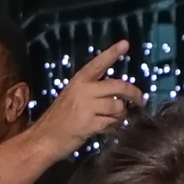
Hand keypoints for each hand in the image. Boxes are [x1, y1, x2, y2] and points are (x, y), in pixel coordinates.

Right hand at [29, 39, 144, 153]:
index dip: (112, 53)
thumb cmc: (58, 120)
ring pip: (117, 105)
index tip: (125, 44)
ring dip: (121, 114)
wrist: (43, 139)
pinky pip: (112, 122)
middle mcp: (83, 90)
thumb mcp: (71, 98)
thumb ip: (91, 92)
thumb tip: (117, 94)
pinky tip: (108, 128)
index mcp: (78, 82)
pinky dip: (114, 126)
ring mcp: (86, 106)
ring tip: (115, 119)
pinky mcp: (89, 123)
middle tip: (140, 100)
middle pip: (117, 85)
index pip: (98, 63)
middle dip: (133, 93)